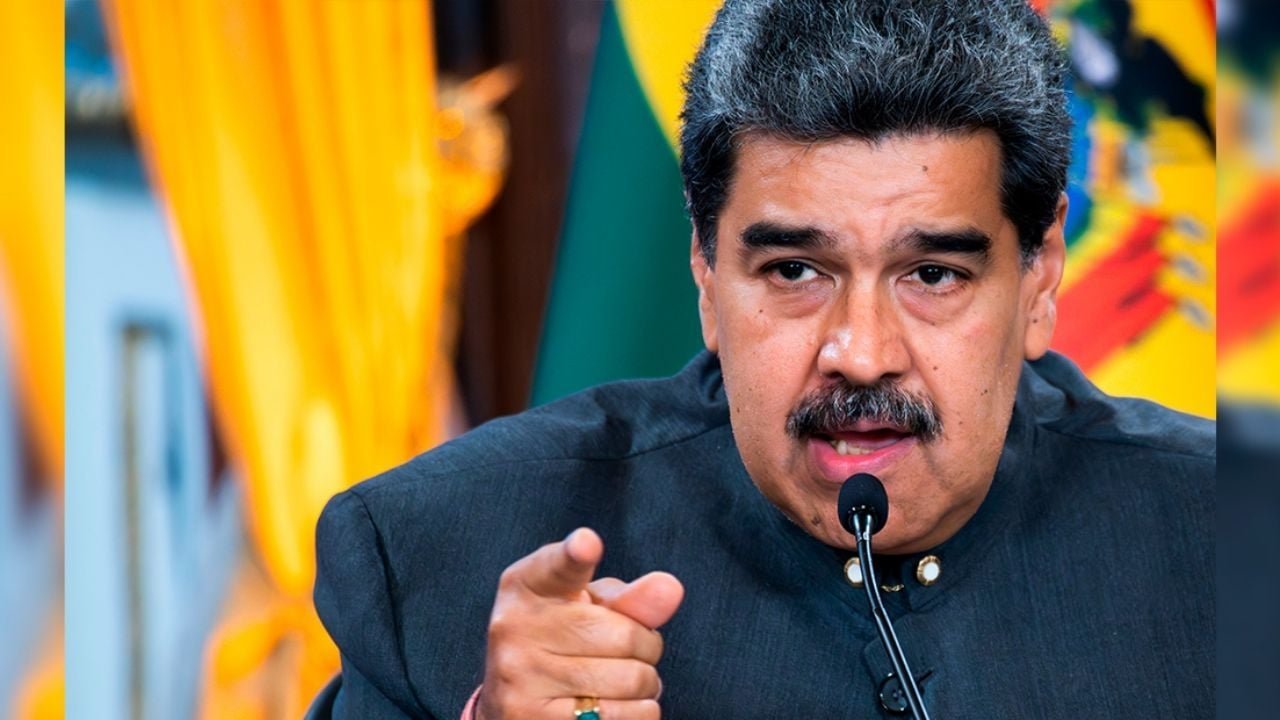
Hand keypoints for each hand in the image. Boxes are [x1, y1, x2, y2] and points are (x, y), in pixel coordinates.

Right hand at [476, 528, 684, 719]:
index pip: (558, 566)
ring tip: (614, 682)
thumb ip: (629, 597)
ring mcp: (520, 680)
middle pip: (625, 634)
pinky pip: (630, 716)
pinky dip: (639, 712)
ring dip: (643, 684)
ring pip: (633, 680)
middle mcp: (514, 629)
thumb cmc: (564, 642)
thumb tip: (670, 588)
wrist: (514, 705)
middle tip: (621, 651)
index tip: (587, 544)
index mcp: (525, 586)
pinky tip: (611, 708)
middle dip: (644, 645)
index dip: (577, 554)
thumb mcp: (588, 608)